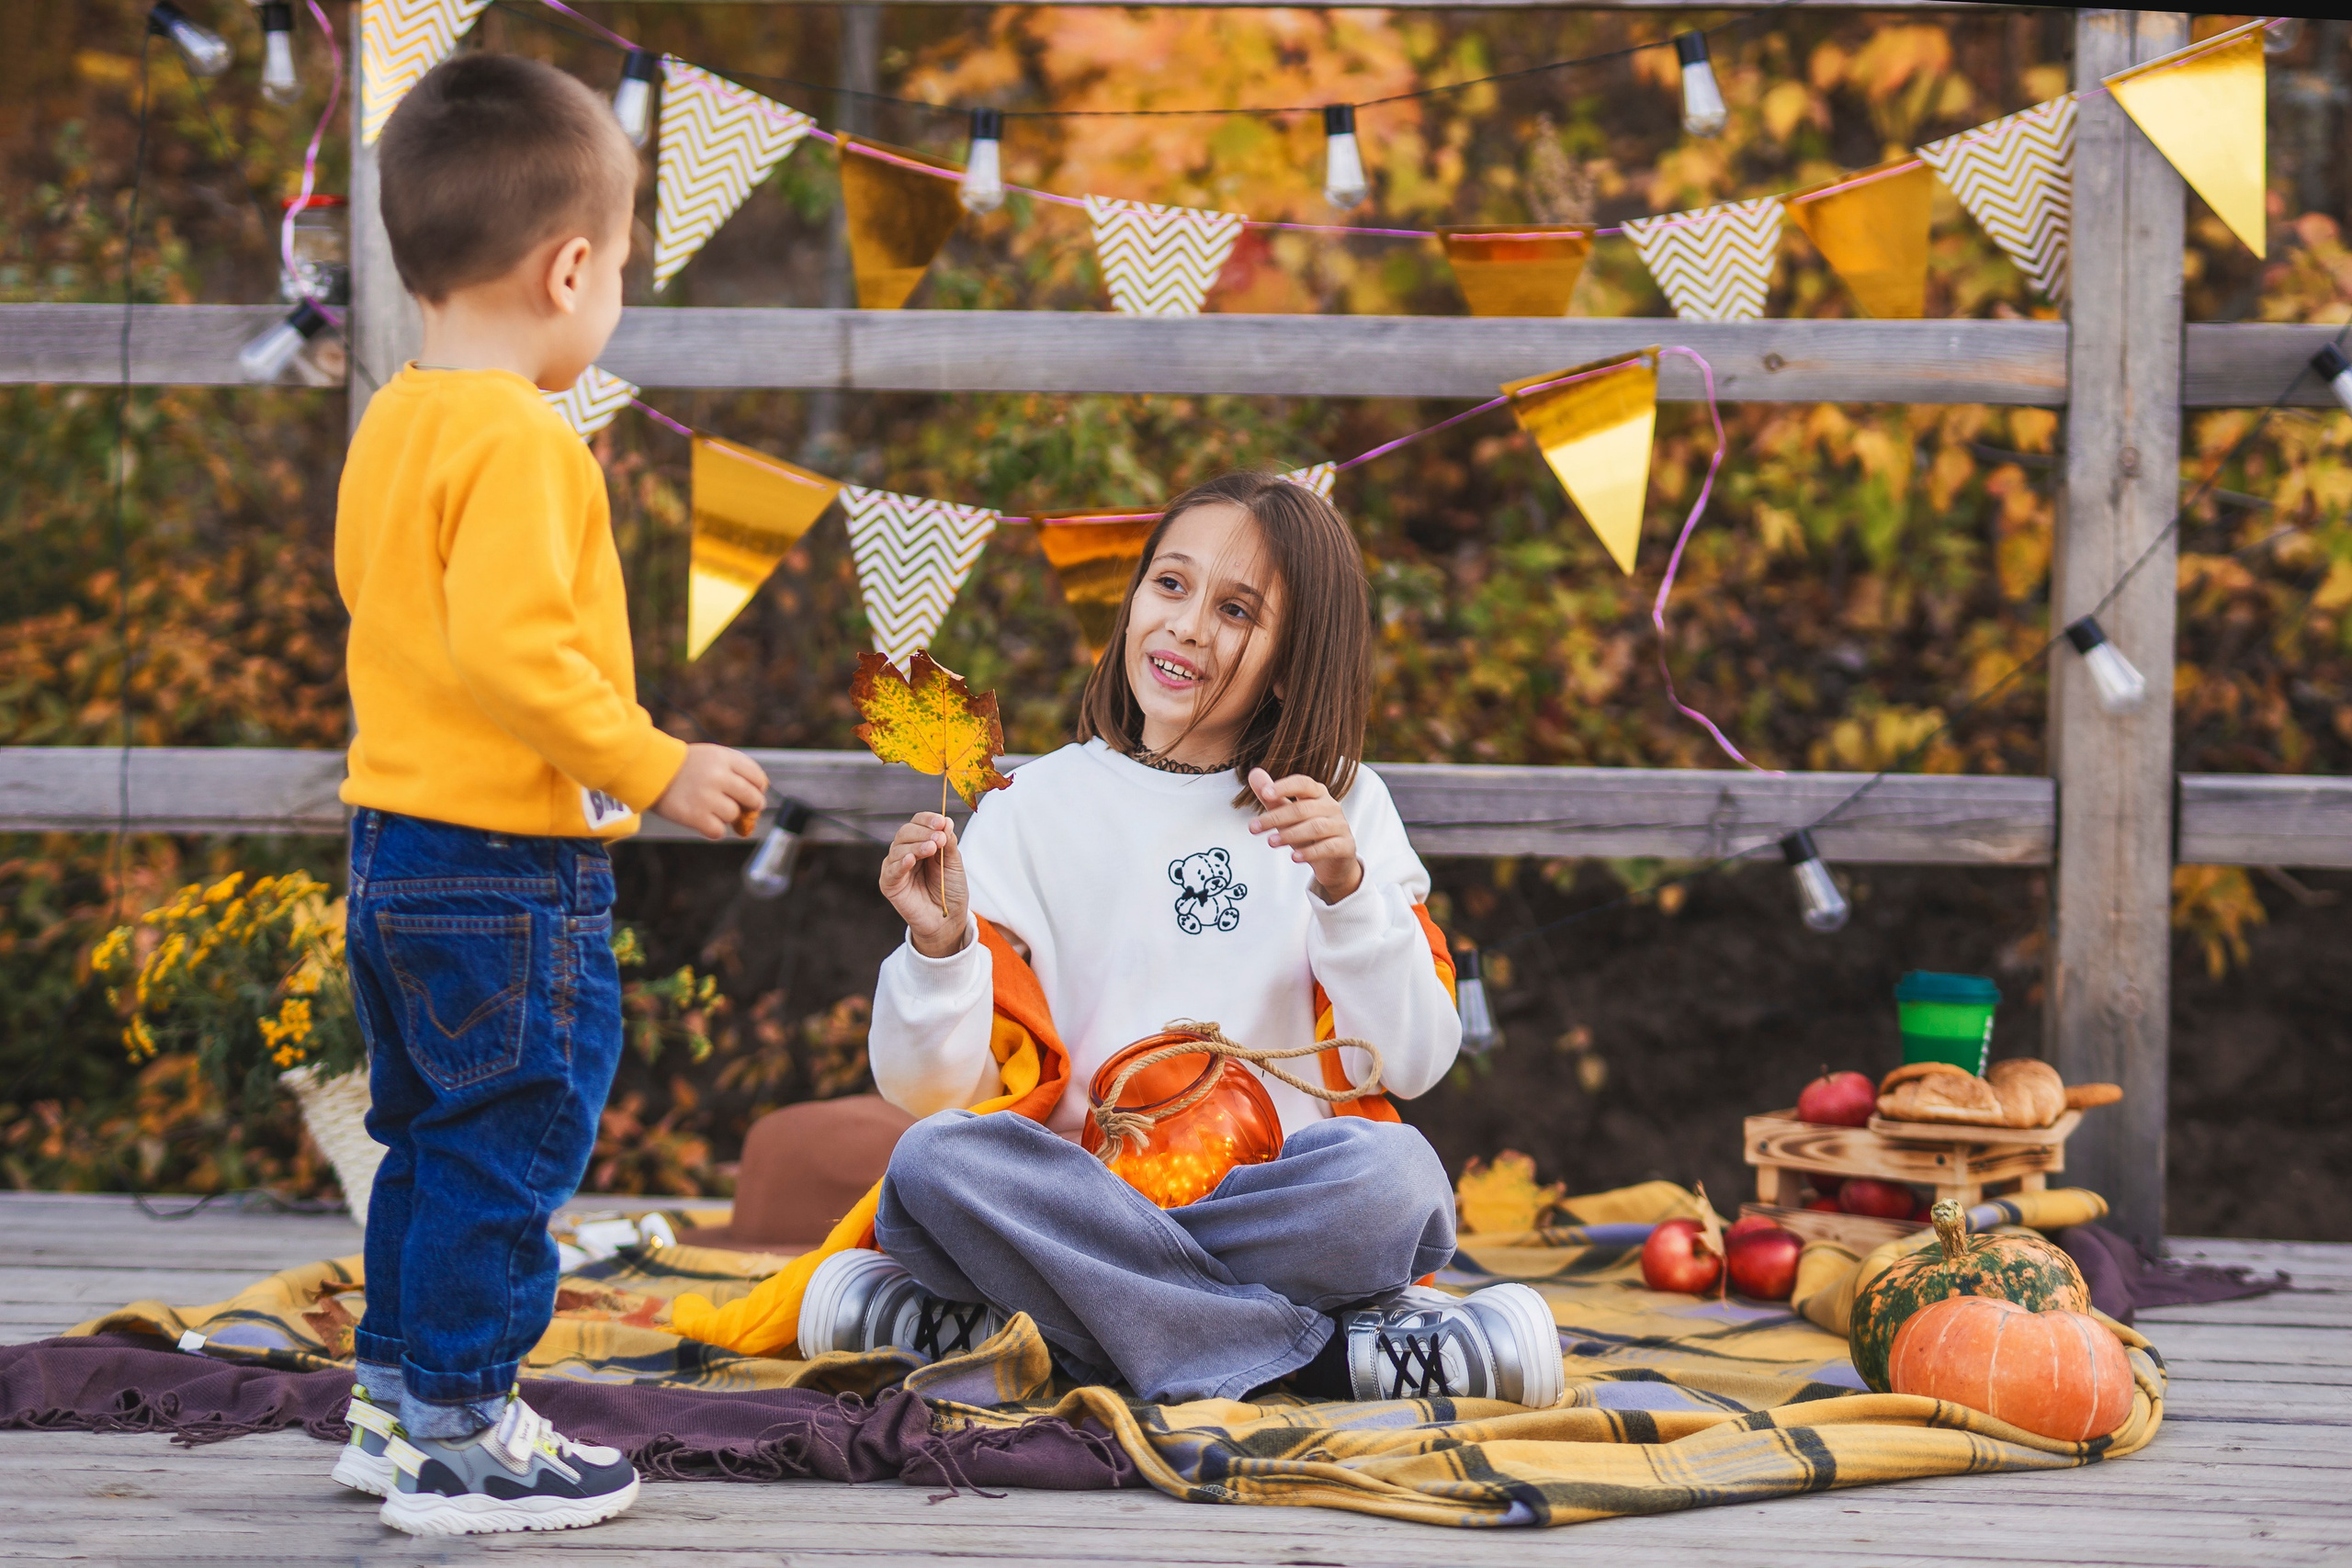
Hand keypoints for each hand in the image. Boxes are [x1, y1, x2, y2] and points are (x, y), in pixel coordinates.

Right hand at [649, 744, 768, 840]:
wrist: (649, 771)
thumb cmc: (684, 766)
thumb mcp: (711, 756)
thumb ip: (736, 769)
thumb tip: (761, 792)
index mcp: (723, 758)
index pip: (757, 777)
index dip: (758, 788)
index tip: (753, 792)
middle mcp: (718, 776)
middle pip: (753, 798)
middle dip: (752, 805)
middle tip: (744, 808)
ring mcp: (706, 796)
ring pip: (734, 815)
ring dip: (726, 816)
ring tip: (712, 809)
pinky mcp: (694, 815)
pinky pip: (718, 831)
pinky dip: (713, 829)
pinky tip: (704, 821)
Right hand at [881, 812, 968, 957]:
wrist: (947, 919)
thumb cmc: (950, 890)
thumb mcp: (954, 863)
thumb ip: (948, 842)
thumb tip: (946, 821)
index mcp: (920, 843)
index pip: (918, 823)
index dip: (928, 820)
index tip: (941, 822)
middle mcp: (905, 852)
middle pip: (905, 832)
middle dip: (923, 832)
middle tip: (939, 838)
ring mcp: (895, 867)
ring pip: (898, 848)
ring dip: (916, 845)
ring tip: (932, 848)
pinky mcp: (889, 884)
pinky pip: (891, 870)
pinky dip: (900, 862)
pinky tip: (911, 859)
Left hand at [1246, 767, 1362, 902]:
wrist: (1333, 861)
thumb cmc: (1308, 832)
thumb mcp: (1288, 814)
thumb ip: (1272, 797)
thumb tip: (1254, 773)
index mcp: (1317, 793)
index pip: (1302, 783)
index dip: (1284, 787)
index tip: (1265, 794)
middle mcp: (1331, 806)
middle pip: (1303, 808)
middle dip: (1276, 817)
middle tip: (1253, 827)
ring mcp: (1340, 825)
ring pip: (1316, 827)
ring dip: (1290, 834)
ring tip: (1271, 842)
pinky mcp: (1345, 846)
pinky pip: (1328, 847)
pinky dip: (1310, 852)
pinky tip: (1294, 857)